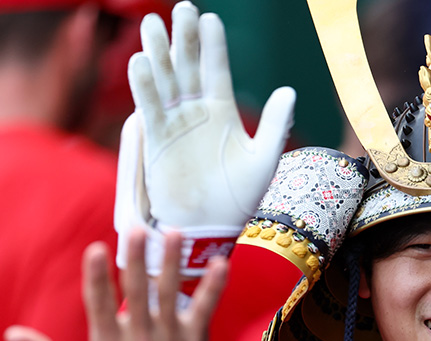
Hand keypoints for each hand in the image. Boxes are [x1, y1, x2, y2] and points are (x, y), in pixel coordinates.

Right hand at [4, 230, 226, 340]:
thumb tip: (12, 333)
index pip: (99, 306)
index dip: (97, 278)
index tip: (95, 250)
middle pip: (137, 293)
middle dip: (136, 259)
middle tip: (137, 229)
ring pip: (171, 294)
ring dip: (171, 262)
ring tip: (173, 232)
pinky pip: (205, 309)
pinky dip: (213, 287)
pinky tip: (220, 263)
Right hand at [116, 1, 295, 274]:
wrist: (211, 228)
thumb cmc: (240, 198)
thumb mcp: (264, 159)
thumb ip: (274, 124)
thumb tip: (289, 90)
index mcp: (223, 113)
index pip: (216, 70)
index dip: (213, 46)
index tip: (211, 19)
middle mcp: (196, 113)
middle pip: (187, 67)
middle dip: (184, 39)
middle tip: (182, 9)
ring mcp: (174, 125)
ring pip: (165, 81)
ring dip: (159, 53)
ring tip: (154, 23)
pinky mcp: (156, 141)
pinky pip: (149, 108)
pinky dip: (145, 86)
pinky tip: (141, 61)